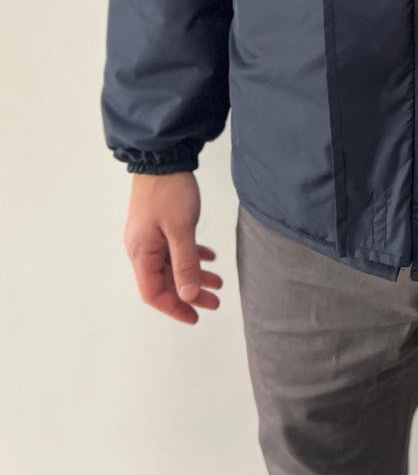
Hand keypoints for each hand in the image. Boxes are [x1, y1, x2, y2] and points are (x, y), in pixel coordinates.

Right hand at [124, 172, 222, 324]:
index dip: (174, 307)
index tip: (195, 316)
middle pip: (165, 281)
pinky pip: (176, 248)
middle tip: (215, 301)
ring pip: (173, 265)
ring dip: (194, 275)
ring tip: (218, 283)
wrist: (163, 158)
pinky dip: (192, 256)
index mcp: (142, 253)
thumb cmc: (169, 192)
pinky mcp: (160, 225)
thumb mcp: (181, 229)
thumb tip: (187, 295)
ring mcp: (151, 236)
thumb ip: (185, 264)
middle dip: (190, 293)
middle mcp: (143, 248)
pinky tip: (209, 258)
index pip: (154, 293)